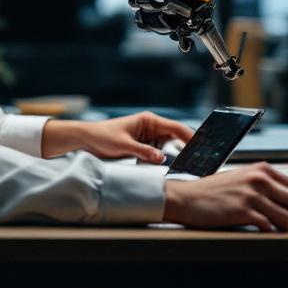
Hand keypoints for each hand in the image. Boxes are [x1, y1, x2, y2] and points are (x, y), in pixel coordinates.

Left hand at [41, 111, 193, 162]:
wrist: (87, 139)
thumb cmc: (103, 137)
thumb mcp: (124, 145)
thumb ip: (143, 151)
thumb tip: (161, 158)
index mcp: (149, 120)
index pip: (175, 127)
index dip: (189, 137)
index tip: (201, 147)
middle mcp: (152, 127)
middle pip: (176, 137)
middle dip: (186, 147)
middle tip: (198, 160)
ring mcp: (149, 136)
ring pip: (169, 146)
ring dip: (176, 154)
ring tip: (187, 165)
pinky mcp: (144, 145)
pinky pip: (160, 152)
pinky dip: (165, 158)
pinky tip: (171, 166)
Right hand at [163, 162, 287, 232]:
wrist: (187, 198)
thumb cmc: (214, 192)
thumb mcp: (243, 180)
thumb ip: (267, 187)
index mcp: (263, 170)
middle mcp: (260, 179)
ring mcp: (251, 194)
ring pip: (287, 216)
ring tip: (285, 235)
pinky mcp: (242, 210)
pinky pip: (269, 225)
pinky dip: (272, 233)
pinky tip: (268, 234)